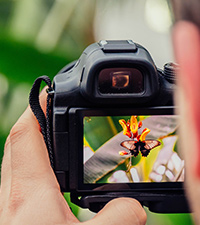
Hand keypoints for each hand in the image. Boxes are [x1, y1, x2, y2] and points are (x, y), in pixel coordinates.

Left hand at [0, 89, 146, 224]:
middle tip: (54, 115)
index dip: (36, 111)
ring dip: (34, 150)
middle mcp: (12, 199)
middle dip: (34, 125)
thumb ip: (118, 221)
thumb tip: (136, 208)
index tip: (47, 94)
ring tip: (56, 142)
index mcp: (29, 197)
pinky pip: (19, 186)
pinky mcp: (12, 219)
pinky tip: (54, 183)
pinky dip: (36, 175)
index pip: (25, 136)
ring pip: (15, 166)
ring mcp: (8, 210)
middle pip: (17, 146)